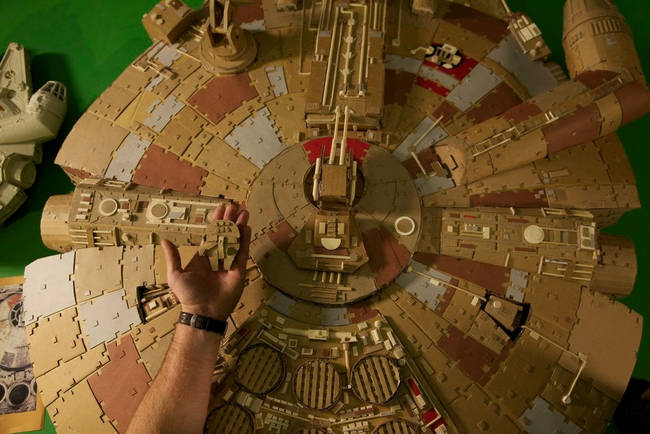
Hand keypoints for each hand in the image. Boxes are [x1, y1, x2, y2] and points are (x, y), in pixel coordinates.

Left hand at [161, 204, 250, 320]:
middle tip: (234, 205)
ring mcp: (229, 264)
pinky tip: (247, 228)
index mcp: (203, 256)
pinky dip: (245, 240)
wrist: (203, 311)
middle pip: (225, 234)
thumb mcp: (175, 274)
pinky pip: (242, 253)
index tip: (220, 208)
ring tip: (244, 212)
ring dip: (239, 226)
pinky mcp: (238, 271)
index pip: (211, 234)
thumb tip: (164, 240)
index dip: (215, 221)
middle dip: (230, 219)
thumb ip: (173, 256)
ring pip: (236, 240)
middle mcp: (217, 258)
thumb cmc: (188, 295)